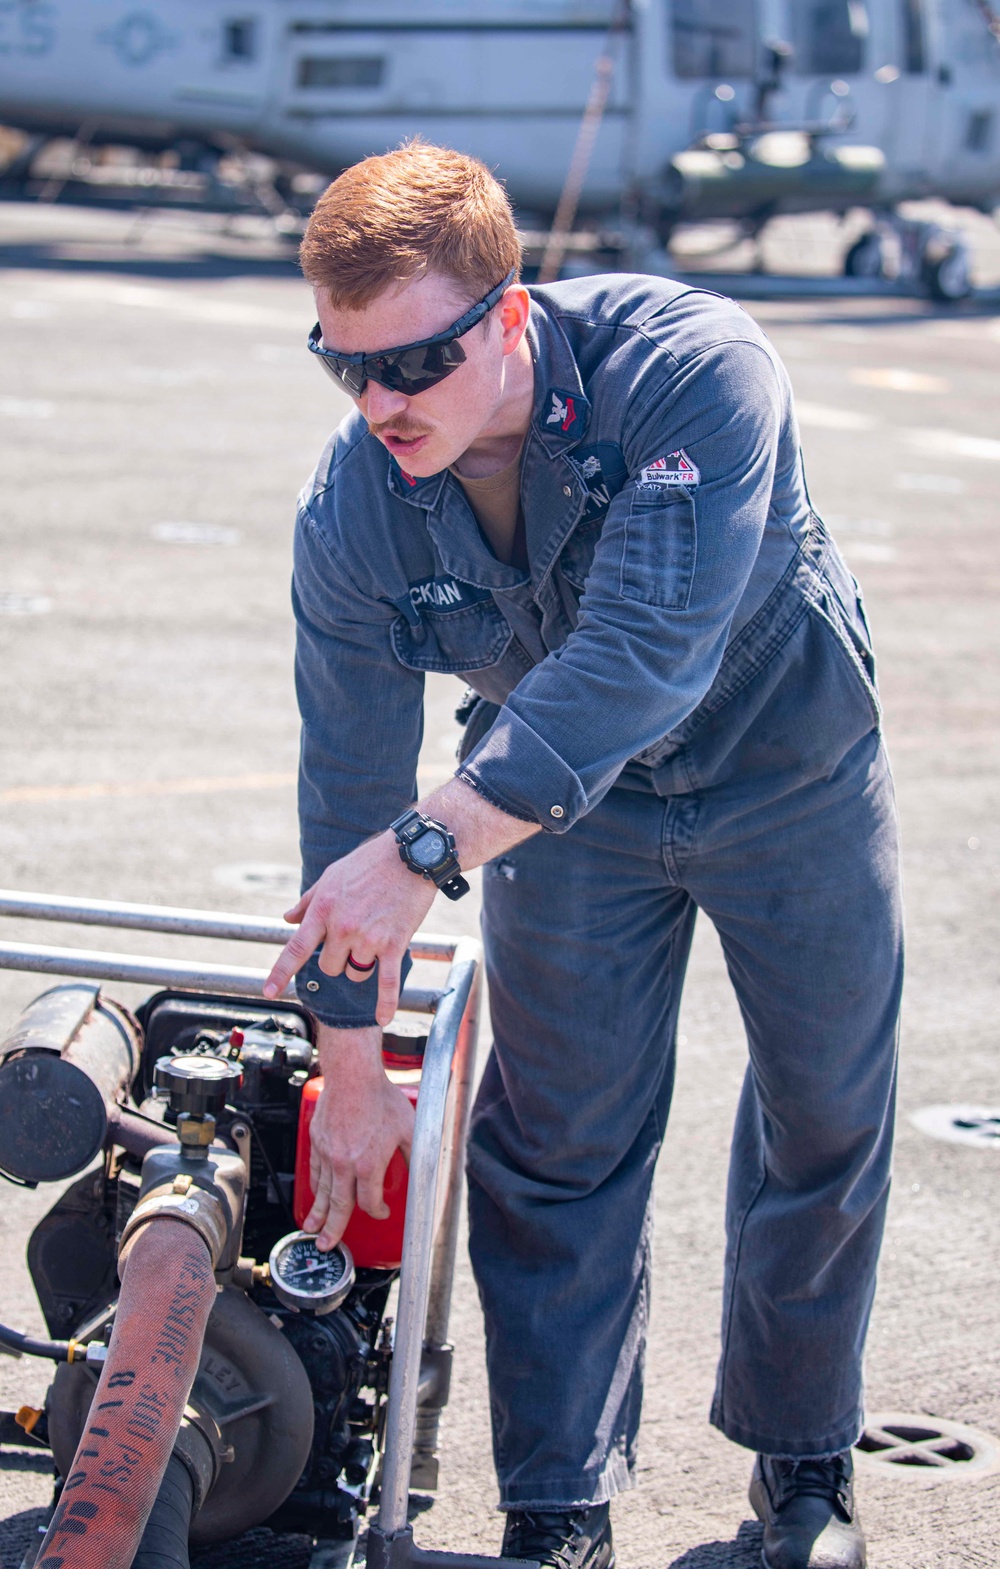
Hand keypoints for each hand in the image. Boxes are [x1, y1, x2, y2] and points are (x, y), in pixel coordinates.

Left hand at [263, 829, 435, 1025]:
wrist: (410, 856)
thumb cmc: (369, 863)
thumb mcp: (331, 876)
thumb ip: (308, 901)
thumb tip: (288, 918)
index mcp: (323, 910)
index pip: (297, 949)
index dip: (280, 972)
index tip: (268, 992)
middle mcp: (342, 927)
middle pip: (330, 967)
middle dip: (338, 960)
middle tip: (353, 938)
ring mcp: (368, 938)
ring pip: (355, 973)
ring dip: (361, 965)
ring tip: (375, 939)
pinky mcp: (394, 943)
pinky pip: (387, 982)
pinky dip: (386, 1003)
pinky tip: (384, 1018)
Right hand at [303, 1024, 415, 1249]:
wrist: (353, 1075)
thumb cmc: (380, 1098)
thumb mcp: (409, 1128)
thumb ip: (415, 1154)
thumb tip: (424, 1169)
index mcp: (368, 1164)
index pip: (368, 1202)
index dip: (376, 1211)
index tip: (381, 1211)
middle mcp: (345, 1163)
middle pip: (338, 1205)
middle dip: (333, 1229)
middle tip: (326, 1245)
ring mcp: (328, 1153)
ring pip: (323, 1191)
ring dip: (318, 1212)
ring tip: (312, 1229)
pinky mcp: (318, 1141)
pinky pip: (315, 1170)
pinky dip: (315, 1185)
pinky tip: (315, 1194)